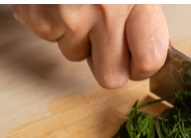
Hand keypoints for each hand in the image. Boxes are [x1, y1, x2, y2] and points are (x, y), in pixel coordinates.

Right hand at [11, 4, 168, 88]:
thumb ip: (143, 10)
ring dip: (79, 38)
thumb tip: (153, 49)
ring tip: (79, 6)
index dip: (144, 65)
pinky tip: (59, 0)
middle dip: (109, 65)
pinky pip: (50, 38)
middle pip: (110, 77)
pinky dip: (53, 23)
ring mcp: (66, 19)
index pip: (149, 60)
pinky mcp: (38, 19)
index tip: (140, 59)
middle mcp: (101, 13)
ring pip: (76, 56)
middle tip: (110, 44)